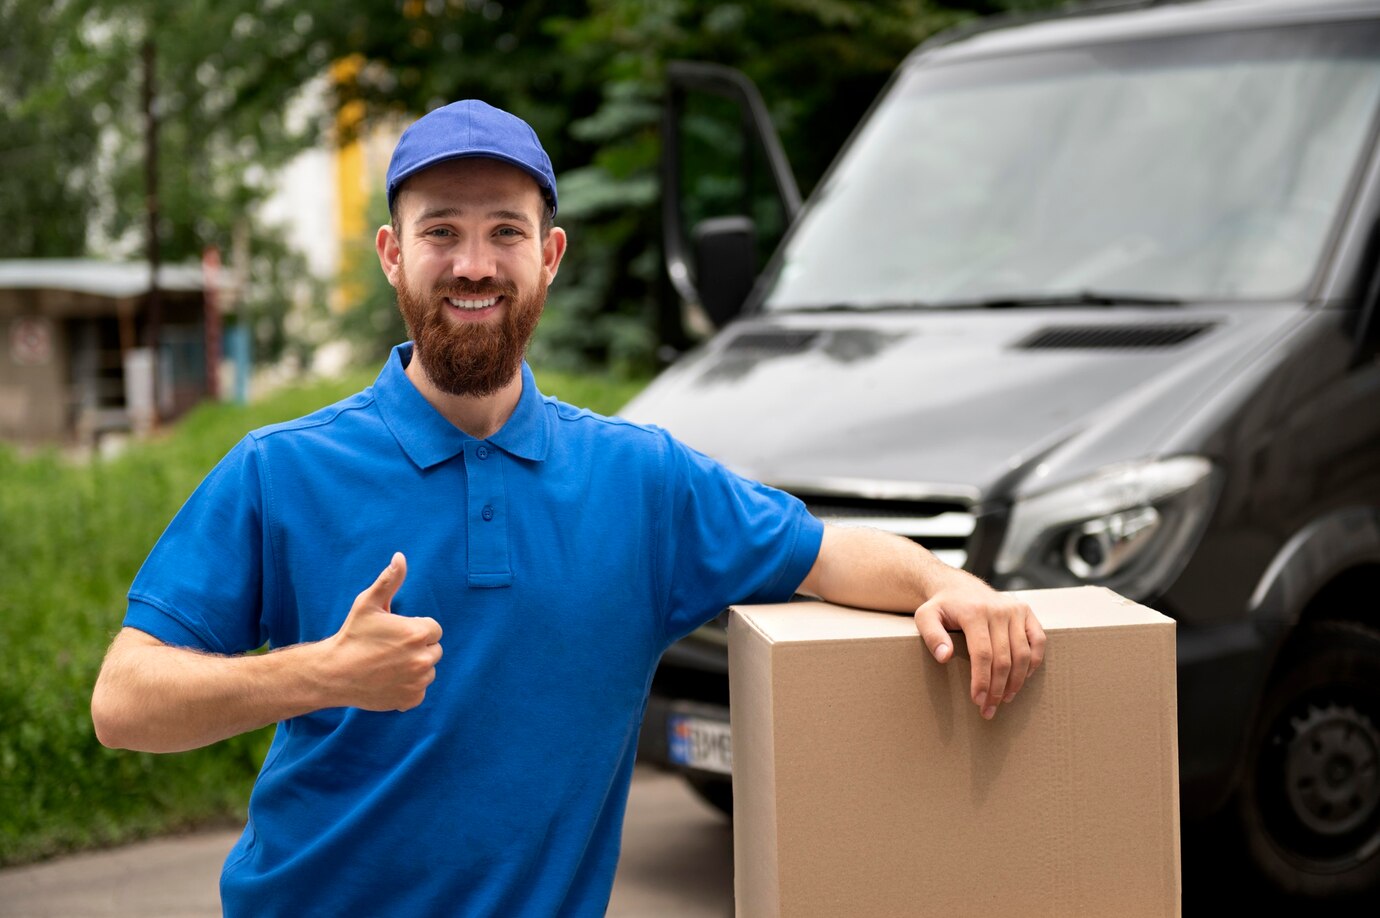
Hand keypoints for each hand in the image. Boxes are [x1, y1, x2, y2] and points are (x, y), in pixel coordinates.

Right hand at [326, 552, 442, 711]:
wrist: (333, 673)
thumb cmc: (352, 635)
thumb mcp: (368, 603)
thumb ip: (389, 580)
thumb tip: (400, 557)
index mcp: (418, 633)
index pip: (432, 629)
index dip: (414, 629)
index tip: (395, 634)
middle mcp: (423, 659)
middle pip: (433, 649)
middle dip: (417, 647)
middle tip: (390, 649)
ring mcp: (418, 682)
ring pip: (427, 670)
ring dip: (414, 667)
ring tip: (388, 664)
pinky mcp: (411, 700)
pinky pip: (419, 690)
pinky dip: (408, 687)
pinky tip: (388, 680)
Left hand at [914, 586, 1043, 719]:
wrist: (958, 587)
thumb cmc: (941, 608)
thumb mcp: (925, 617)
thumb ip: (932, 636)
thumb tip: (944, 657)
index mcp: (975, 612)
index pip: (983, 654)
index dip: (982, 681)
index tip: (978, 700)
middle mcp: (999, 610)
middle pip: (1004, 658)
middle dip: (998, 688)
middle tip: (989, 708)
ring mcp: (1015, 610)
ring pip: (1023, 653)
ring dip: (1017, 681)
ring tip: (1005, 699)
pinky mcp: (1026, 612)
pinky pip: (1038, 641)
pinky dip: (1034, 662)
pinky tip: (1023, 678)